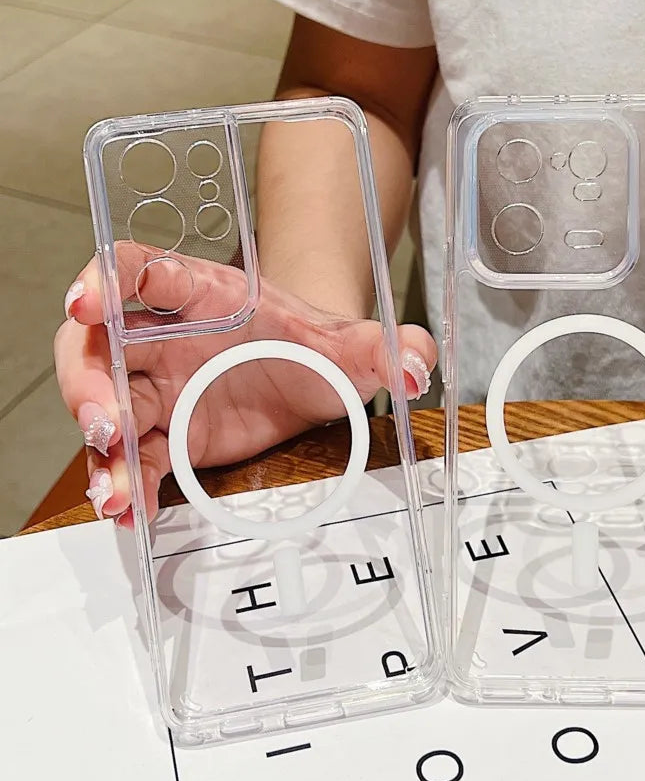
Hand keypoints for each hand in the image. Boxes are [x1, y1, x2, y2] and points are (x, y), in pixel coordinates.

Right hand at [55, 243, 435, 526]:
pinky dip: (128, 482)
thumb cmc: (314, 345)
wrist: (308, 373)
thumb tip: (419, 364)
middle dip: (89, 380)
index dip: (107, 281)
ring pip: (109, 407)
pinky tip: (132, 510)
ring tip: (115, 491)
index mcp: (205, 294)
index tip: (89, 303)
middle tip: (104, 419)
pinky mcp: (168, 433)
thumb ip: (385, 348)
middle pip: (102, 345)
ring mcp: (163, 387)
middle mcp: (168, 336)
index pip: (144, 270)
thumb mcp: (352, 346)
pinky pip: (135, 455)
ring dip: (101, 448)